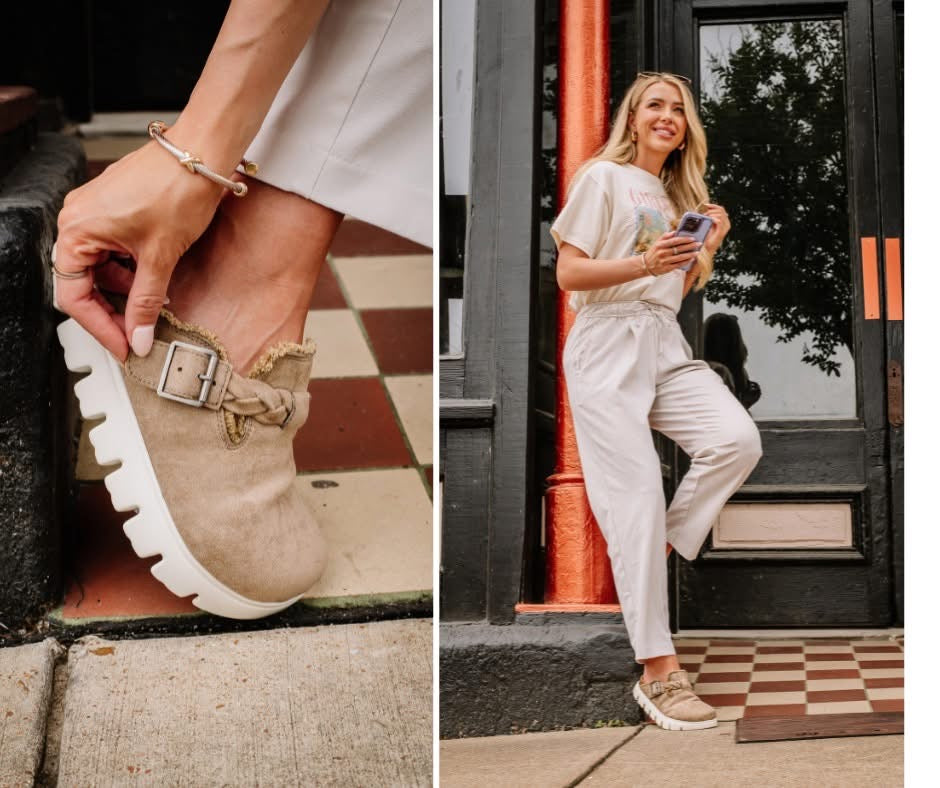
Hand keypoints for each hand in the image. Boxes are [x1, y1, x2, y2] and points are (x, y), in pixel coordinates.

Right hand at [54, 136, 225, 360]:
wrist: (201, 152)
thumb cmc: (178, 188)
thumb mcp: (161, 256)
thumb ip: (146, 302)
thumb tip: (138, 335)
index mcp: (77, 230)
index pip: (74, 296)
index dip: (100, 328)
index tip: (124, 347)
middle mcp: (78, 219)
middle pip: (84, 283)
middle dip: (113, 311)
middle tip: (138, 334)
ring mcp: (95, 212)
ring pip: (100, 268)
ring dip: (125, 290)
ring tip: (154, 303)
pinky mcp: (113, 209)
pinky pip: (112, 250)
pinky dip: (131, 269)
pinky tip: (153, 279)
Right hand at [642, 230, 701, 275]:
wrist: (646, 265)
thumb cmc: (654, 252)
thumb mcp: (657, 242)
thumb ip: (666, 236)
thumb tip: (675, 231)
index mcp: (660, 245)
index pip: (675, 241)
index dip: (685, 239)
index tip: (693, 238)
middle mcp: (662, 253)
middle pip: (679, 249)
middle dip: (690, 246)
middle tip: (699, 244)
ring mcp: (665, 261)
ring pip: (680, 257)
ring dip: (690, 254)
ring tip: (697, 252)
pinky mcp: (667, 268)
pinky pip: (678, 265)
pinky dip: (686, 262)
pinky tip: (691, 259)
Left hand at [701, 202, 729, 253]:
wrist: (705, 249)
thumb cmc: (705, 238)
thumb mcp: (707, 225)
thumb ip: (708, 218)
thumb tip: (704, 209)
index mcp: (724, 221)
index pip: (721, 209)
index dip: (713, 205)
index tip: (705, 205)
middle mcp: (726, 224)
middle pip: (721, 210)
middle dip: (711, 210)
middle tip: (704, 214)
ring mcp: (725, 228)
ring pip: (720, 214)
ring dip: (711, 214)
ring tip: (704, 217)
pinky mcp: (721, 232)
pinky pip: (719, 221)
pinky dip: (713, 218)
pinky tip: (708, 220)